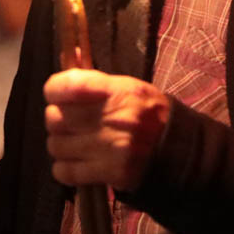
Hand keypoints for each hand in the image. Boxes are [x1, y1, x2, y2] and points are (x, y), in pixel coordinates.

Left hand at [43, 68, 170, 190]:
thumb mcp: (128, 87)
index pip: (68, 86)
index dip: (55, 90)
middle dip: (58, 119)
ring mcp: (111, 148)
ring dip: (60, 145)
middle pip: (55, 118)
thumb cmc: (149, 113)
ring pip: (56, 145)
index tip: (57, 96)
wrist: (179, 149)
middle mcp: (113, 119)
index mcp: (119, 91)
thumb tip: (68, 60)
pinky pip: (65, 171)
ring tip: (75, 143)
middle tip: (69, 122)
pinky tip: (76, 162)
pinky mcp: (110, 174)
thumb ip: (95, 81)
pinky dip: (64, 168)